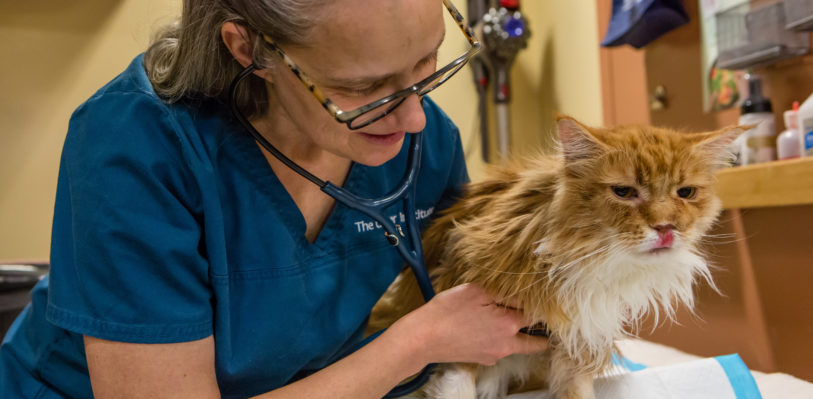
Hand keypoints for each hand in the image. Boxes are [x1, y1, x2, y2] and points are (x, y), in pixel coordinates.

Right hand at [390, 283, 547, 366]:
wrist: (423, 338)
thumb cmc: (447, 312)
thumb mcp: (476, 290)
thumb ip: (502, 292)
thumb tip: (522, 296)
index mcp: (509, 324)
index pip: (534, 315)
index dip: (537, 307)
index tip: (541, 303)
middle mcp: (506, 343)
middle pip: (534, 342)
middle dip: (540, 335)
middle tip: (544, 328)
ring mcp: (494, 354)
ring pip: (516, 347)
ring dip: (519, 338)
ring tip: (514, 324)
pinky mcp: (481, 359)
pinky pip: (498, 349)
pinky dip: (498, 341)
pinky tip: (486, 329)